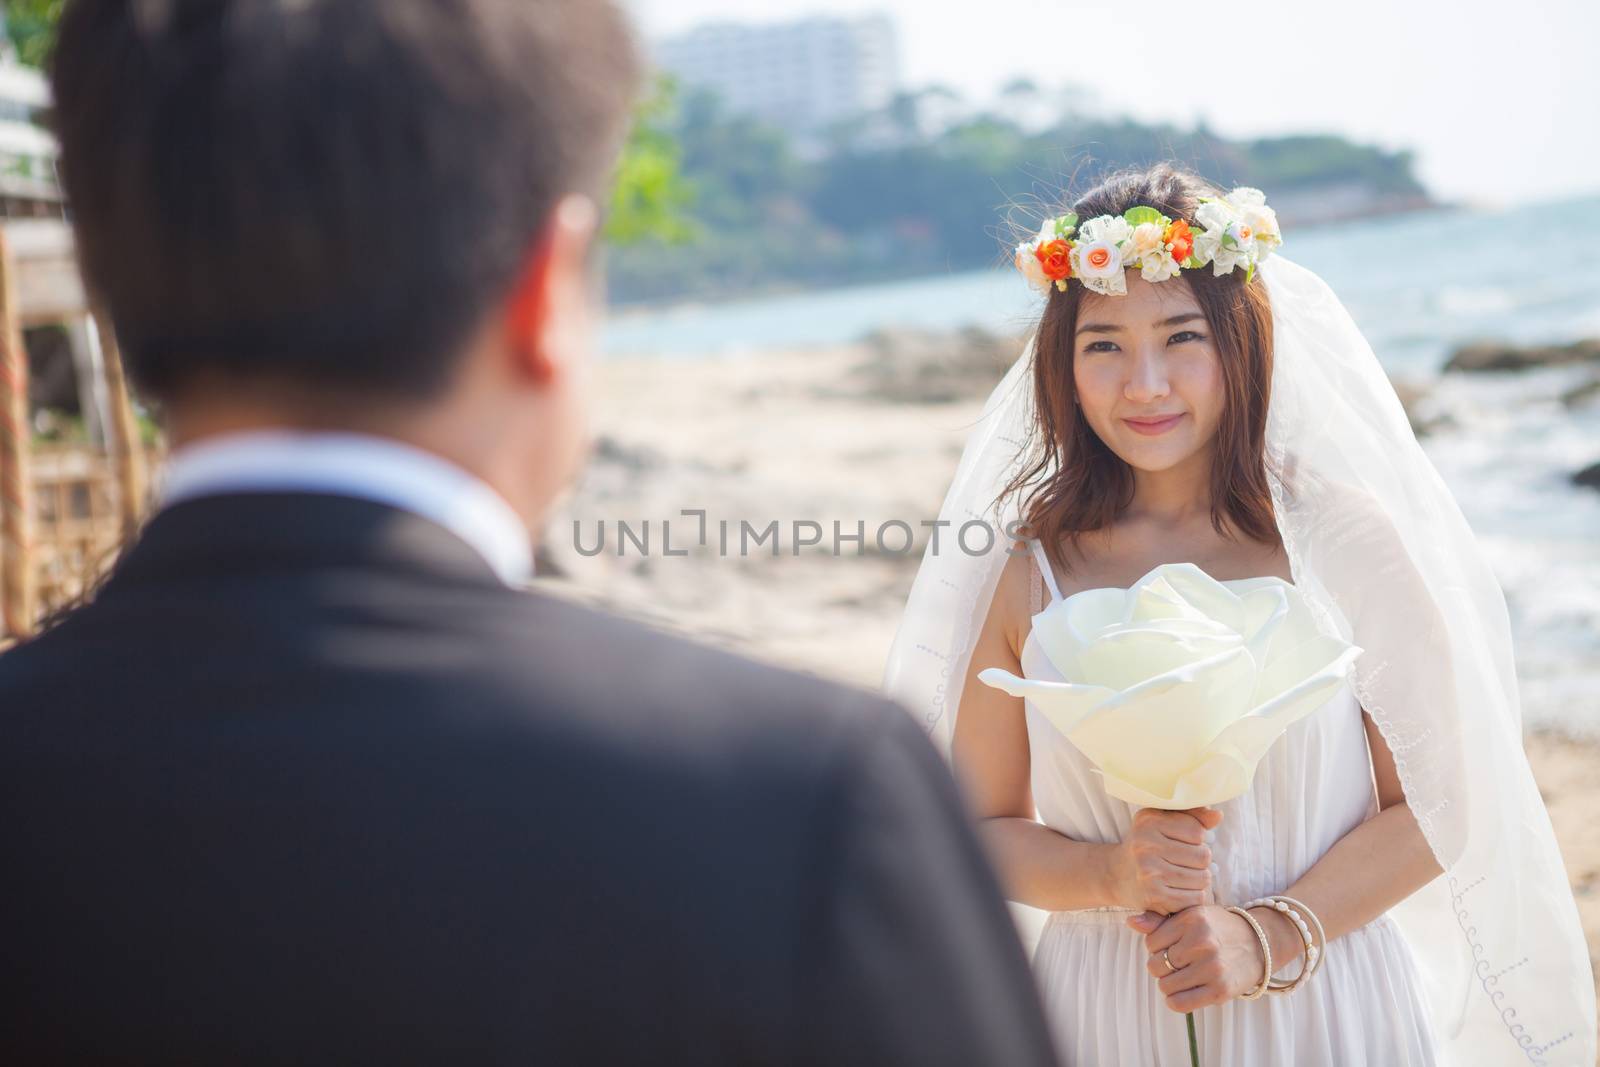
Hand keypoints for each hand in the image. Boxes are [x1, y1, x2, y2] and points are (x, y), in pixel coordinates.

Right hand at [1106, 806, 1219, 913]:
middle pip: (1203, 856)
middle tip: (1183, 862)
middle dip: (1200, 861)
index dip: (1197, 839)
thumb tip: (1217, 815)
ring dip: (1198, 880)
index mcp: (1149, 821)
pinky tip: (1179, 890)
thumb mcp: (1161, 821)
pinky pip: (1195, 898)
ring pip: (1203, 878)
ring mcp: (1149, 872)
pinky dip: (1193, 896)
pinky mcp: (1155, 896)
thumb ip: (1191, 815)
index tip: (1182, 842)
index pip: (1198, 831)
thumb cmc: (1146, 844)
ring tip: (1182, 876)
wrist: (1114, 875)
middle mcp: (1146, 845)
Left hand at [1126, 905, 1268, 1011]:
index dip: (1156, 948)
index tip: (1169, 947)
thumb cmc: (1218, 928)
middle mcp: (1202, 941)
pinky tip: (1184, 992)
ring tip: (1182, 976)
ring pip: (1165, 986)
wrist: (1259, 943)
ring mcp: (1212, 967)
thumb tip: (1130, 921)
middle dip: (1161, 966)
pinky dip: (1176, 1001)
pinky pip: (1180, 1003)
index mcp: (1192, 918)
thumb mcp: (1192, 915)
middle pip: (1155, 965)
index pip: (1151, 942)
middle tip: (1176, 964)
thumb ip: (1160, 921)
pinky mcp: (1220, 990)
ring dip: (1169, 984)